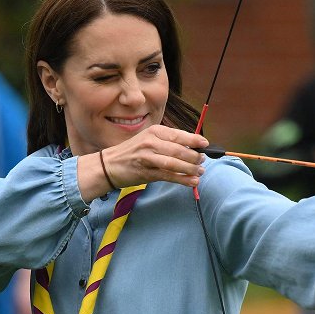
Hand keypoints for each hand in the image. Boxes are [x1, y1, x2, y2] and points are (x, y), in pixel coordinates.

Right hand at [78, 125, 208, 200]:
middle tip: (202, 161)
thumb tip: (192, 146)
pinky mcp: (146, 172)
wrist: (109, 165)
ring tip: (200, 171)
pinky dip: (183, 179)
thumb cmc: (133, 152)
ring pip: (175, 163)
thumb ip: (168, 142)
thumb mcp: (149, 139)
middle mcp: (151, 142)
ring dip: (190, 168)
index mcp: (154, 131)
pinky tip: (192, 181)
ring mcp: (148, 157)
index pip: (179, 134)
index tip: (206, 144)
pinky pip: (168, 176)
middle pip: (179, 149)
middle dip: (194, 156)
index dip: (195, 140)